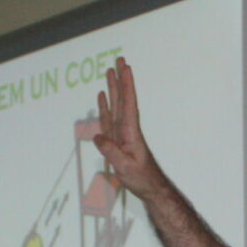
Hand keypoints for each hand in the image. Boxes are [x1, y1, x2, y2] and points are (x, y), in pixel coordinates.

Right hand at [92, 58, 165, 197]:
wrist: (149, 187)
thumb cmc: (141, 178)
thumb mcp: (125, 167)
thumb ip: (111, 152)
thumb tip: (98, 137)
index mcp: (131, 131)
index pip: (129, 103)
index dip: (127, 85)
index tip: (125, 68)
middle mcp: (127, 127)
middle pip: (123, 98)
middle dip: (121, 79)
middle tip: (120, 59)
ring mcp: (121, 132)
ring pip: (116, 104)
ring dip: (113, 87)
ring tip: (109, 71)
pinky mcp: (116, 139)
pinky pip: (108, 118)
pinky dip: (105, 105)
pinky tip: (102, 95)